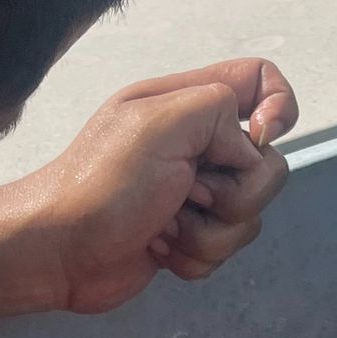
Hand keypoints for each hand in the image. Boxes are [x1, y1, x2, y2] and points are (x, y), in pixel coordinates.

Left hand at [18, 59, 298, 315]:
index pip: (260, 81)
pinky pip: (226, 249)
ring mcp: (194, 194)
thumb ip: (219, 109)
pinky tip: (156, 248)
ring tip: (161, 226)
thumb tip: (249, 150)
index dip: (279, 108)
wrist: (57, 253)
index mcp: (188, 104)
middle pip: (267, 165)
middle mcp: (197, 145)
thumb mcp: (160, 123)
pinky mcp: (189, 237)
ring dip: (207, 233)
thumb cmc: (100, 184)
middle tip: (183, 192)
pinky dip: (195, 257)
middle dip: (232, 194)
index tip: (259, 138)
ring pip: (249, 216)